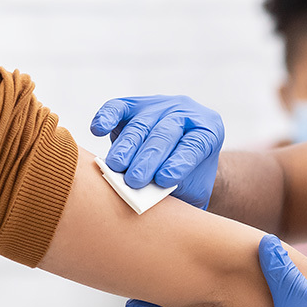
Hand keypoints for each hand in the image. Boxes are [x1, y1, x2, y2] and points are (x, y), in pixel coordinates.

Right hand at [89, 96, 221, 208]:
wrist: (177, 161)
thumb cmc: (188, 179)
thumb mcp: (192, 188)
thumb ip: (178, 191)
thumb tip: (151, 200)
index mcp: (208, 130)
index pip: (194, 145)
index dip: (178, 163)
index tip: (164, 180)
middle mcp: (184, 112)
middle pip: (164, 134)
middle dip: (148, 158)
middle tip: (135, 181)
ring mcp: (158, 105)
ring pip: (140, 125)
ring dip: (126, 147)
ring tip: (116, 167)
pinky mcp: (132, 105)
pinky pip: (117, 107)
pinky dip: (106, 117)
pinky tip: (98, 130)